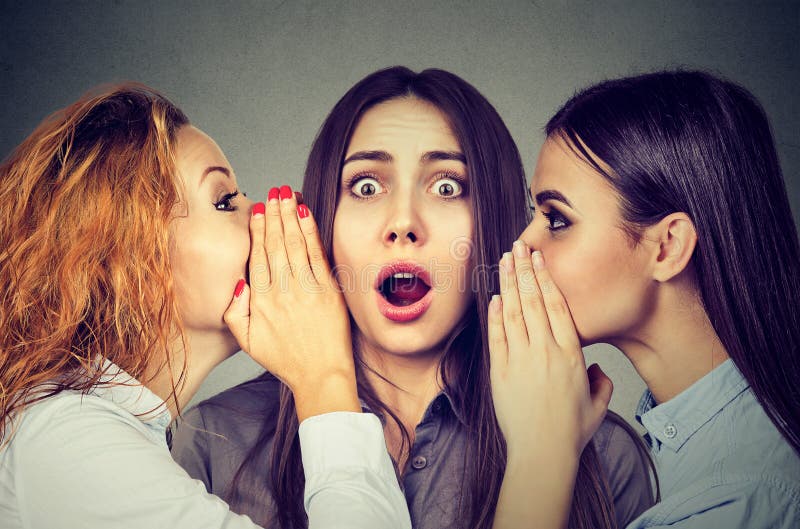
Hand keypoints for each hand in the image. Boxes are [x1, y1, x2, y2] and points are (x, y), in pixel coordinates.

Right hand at [224, 186, 359, 420]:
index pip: (257, 256)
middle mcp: (282, 291)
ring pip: (294, 244)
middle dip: (274, 214)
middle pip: (275, 244)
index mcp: (260, 301)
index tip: (258, 208)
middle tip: (273, 191)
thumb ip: (234, 312)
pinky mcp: (328, 291)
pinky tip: (306, 214)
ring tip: (287, 194)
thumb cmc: (285, 359)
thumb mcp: (247, 342)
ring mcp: (306, 289)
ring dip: (290, 216)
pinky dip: (311, 232)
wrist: (321, 375)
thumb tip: (237, 283)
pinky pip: (316, 255)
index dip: (257, 229)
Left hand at [489, 241, 611, 455]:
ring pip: (514, 313)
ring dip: (508, 284)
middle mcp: (545, 352)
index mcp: (571, 355)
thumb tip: (596, 370)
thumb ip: (601, 383)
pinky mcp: (500, 372)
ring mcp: (520, 360)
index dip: (547, 278)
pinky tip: (495, 297)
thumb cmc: (569, 432)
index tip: (540, 259)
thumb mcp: (597, 406)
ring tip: (504, 261)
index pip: (557, 306)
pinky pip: (497, 336)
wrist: (542, 453)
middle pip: (533, 301)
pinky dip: (495, 315)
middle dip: (524, 270)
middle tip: (519, 246)